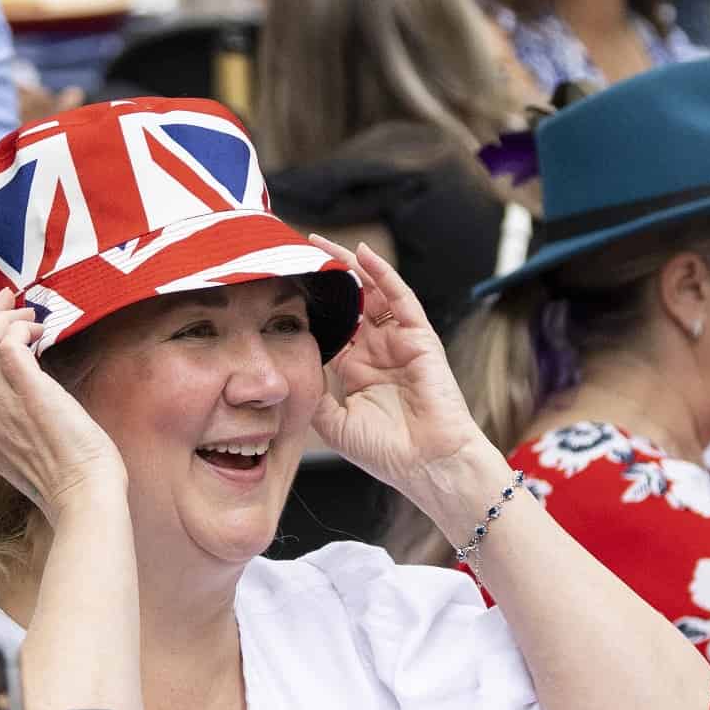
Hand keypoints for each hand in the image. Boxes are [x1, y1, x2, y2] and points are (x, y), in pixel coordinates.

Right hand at [0, 295, 123, 523]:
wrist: (84, 497)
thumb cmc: (73, 482)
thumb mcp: (26, 459)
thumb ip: (17, 430)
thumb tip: (31, 400)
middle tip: (8, 303)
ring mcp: (1, 405)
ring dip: (1, 319)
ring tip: (29, 317)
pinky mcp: (28, 392)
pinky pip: (7, 345)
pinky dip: (20, 330)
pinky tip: (40, 332)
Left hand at [308, 239, 487, 502]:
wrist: (428, 466)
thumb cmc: (388, 452)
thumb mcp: (335, 424)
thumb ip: (314, 396)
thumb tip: (287, 375)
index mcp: (357, 369)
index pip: (330, 326)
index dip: (310, 307)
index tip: (281, 287)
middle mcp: (377, 351)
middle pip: (349, 303)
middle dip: (327, 278)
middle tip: (297, 252)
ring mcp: (399, 342)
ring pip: (373, 293)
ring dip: (350, 267)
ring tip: (322, 243)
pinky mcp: (420, 338)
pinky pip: (401, 298)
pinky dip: (383, 274)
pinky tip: (362, 255)